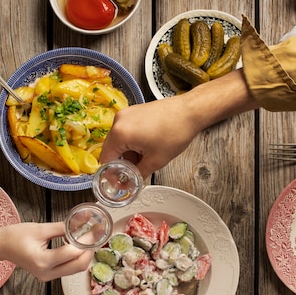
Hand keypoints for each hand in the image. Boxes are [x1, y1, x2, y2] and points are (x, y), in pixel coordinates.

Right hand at [0, 222, 92, 281]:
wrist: (1, 246)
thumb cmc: (16, 236)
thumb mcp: (41, 228)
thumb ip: (64, 226)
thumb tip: (82, 221)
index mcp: (43, 260)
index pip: (72, 253)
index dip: (86, 241)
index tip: (95, 230)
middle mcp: (46, 273)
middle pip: (78, 266)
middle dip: (90, 250)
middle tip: (96, 235)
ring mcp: (47, 276)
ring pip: (76, 269)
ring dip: (85, 255)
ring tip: (89, 239)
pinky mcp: (48, 275)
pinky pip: (69, 269)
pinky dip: (77, 258)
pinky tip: (78, 246)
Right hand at [100, 69, 256, 177]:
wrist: (189, 111)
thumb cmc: (174, 134)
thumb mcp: (155, 161)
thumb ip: (138, 174)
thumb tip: (129, 183)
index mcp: (120, 133)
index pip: (106, 158)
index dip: (112, 173)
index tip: (122, 180)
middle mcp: (118, 121)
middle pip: (111, 149)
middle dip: (123, 162)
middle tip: (137, 171)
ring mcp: (125, 114)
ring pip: (119, 140)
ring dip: (129, 152)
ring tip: (146, 157)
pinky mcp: (133, 111)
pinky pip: (126, 130)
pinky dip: (133, 141)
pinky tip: (147, 146)